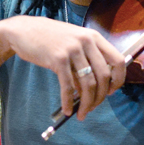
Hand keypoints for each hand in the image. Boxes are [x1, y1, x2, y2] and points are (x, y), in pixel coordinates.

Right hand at [0, 16, 125, 119]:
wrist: (25, 30)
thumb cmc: (51, 38)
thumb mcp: (74, 42)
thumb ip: (87, 60)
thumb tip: (96, 88)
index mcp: (94, 37)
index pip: (118, 60)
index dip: (118, 79)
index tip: (111, 91)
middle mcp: (86, 41)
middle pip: (103, 76)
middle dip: (100, 97)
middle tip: (93, 107)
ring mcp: (72, 49)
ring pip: (87, 84)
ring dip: (86, 104)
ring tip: (82, 114)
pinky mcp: (58, 59)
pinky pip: (68, 86)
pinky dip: (68, 102)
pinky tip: (67, 110)